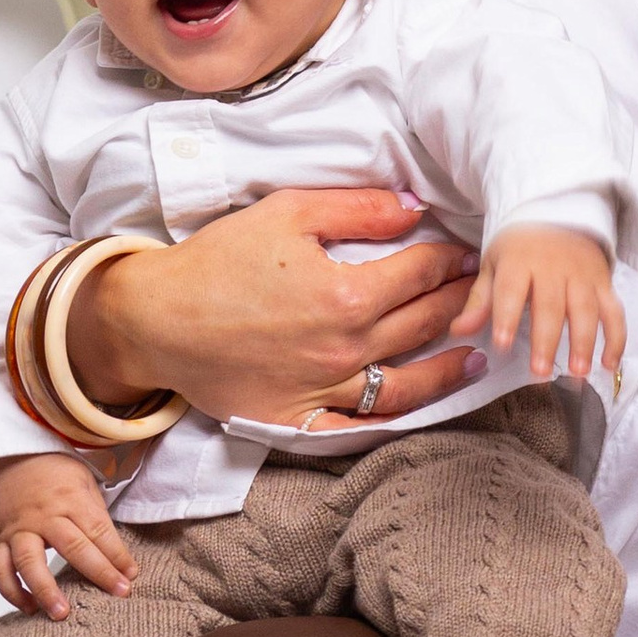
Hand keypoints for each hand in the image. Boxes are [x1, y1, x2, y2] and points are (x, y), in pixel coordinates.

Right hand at [0, 452, 132, 617]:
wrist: (3, 459)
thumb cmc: (51, 473)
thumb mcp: (81, 481)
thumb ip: (96, 514)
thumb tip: (119, 553)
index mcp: (70, 498)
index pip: (99, 530)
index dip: (117, 554)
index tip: (131, 575)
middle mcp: (44, 516)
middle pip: (72, 546)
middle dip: (99, 572)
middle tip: (119, 593)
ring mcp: (19, 529)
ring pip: (29, 563)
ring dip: (45, 590)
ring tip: (61, 613)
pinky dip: (11, 591)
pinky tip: (29, 608)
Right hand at [68, 189, 481, 431]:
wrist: (154, 318)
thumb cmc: (216, 260)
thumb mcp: (286, 213)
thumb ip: (357, 208)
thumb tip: (414, 207)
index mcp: (347, 293)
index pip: (421, 274)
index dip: (450, 260)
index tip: (465, 253)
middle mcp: (345, 348)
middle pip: (423, 324)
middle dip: (461, 303)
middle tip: (483, 292)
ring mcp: (325, 390)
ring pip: (407, 383)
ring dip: (450, 367)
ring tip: (476, 354)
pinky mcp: (300, 418)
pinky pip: (359, 429)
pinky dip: (396, 422)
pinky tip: (420, 409)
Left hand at [453, 225, 624, 381]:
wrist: (558, 213)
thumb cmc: (519, 248)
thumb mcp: (494, 266)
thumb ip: (480, 301)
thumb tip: (459, 331)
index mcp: (520, 260)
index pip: (512, 289)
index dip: (506, 316)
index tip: (501, 345)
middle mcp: (554, 267)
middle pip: (552, 305)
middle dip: (547, 340)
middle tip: (540, 373)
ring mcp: (583, 275)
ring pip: (587, 310)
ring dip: (584, 342)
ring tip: (578, 373)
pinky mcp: (604, 282)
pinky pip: (615, 311)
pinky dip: (616, 338)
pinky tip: (609, 365)